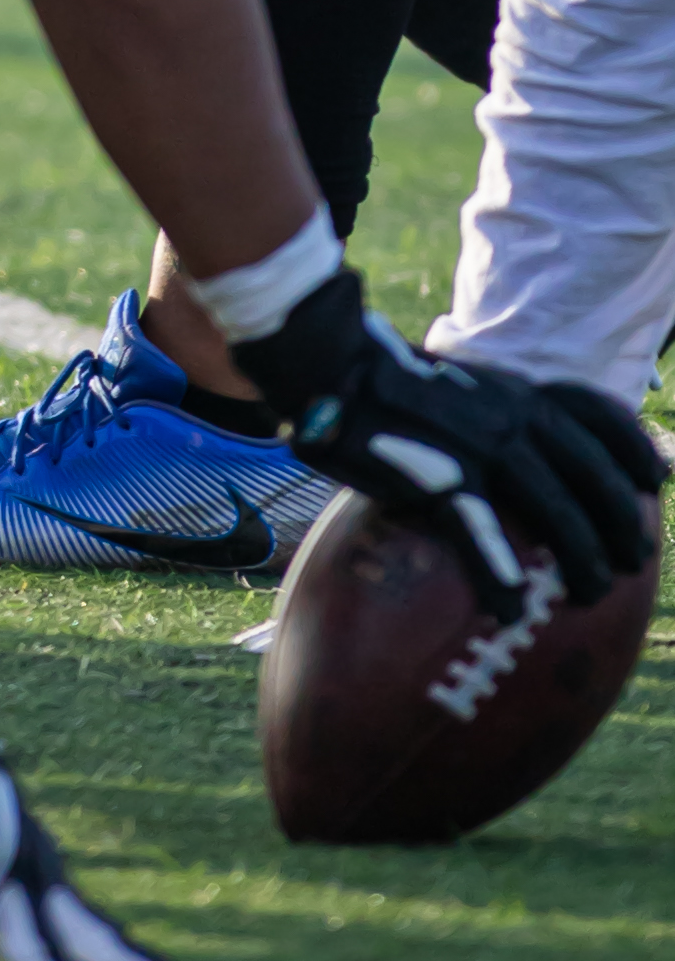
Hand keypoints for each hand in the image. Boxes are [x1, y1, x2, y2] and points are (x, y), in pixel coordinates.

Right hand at [233, 269, 665, 609]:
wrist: (329, 362)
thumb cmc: (379, 376)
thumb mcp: (453, 381)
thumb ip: (484, 409)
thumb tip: (499, 441)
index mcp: (513, 388)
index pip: (593, 412)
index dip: (631, 446)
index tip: (655, 479)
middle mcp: (511, 413)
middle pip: (590, 472)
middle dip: (618, 520)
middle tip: (630, 559)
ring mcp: (480, 445)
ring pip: (554, 509)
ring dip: (580, 557)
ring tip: (588, 594)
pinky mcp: (440, 475)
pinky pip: (482, 534)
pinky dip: (500, 574)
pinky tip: (509, 608)